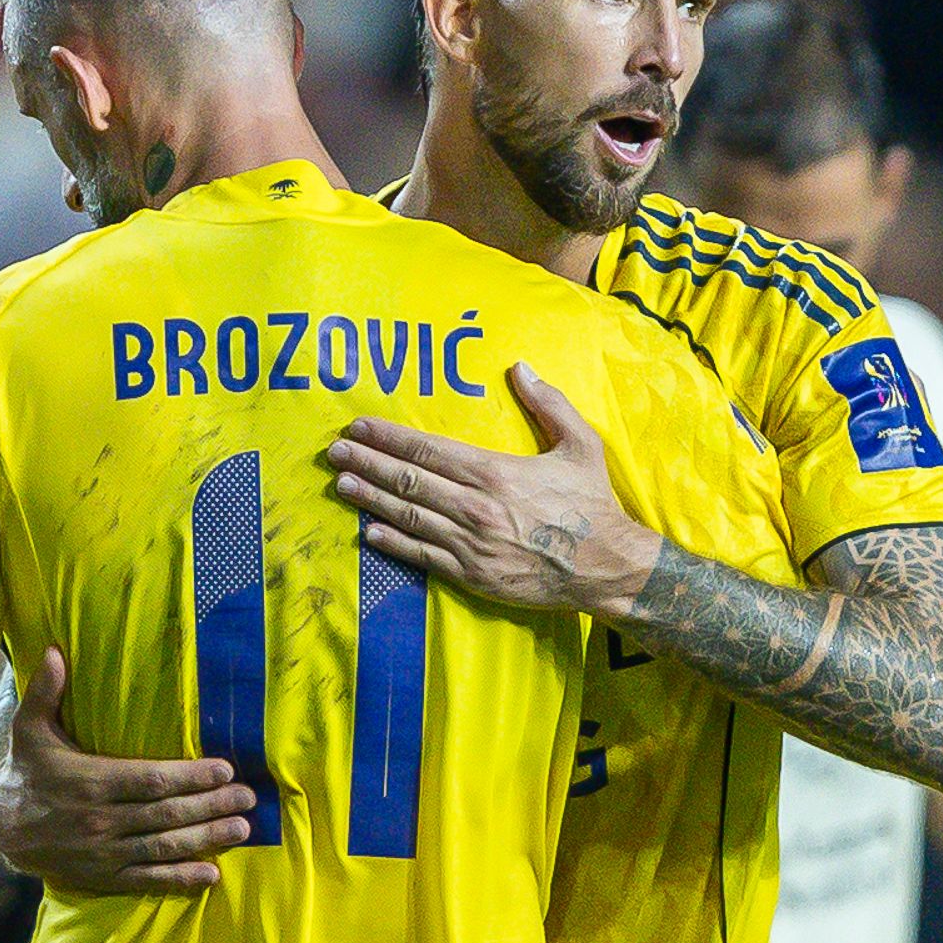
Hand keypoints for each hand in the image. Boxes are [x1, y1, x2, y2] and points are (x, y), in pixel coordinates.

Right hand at [0, 649, 251, 895]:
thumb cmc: (24, 769)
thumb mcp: (28, 728)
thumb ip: (45, 692)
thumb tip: (53, 651)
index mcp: (91, 780)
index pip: (151, 779)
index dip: (191, 777)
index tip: (225, 769)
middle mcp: (101, 819)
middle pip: (166, 814)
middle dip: (211, 806)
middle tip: (247, 799)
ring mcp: (103, 852)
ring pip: (163, 847)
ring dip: (206, 839)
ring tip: (241, 828)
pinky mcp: (102, 876)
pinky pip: (146, 879)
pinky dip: (180, 879)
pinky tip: (211, 873)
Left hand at [325, 365, 662, 616]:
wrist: (606, 568)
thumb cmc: (593, 504)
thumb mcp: (581, 444)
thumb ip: (549, 403)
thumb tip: (520, 367)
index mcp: (494, 472)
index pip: (428, 450)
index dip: (389, 437)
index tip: (360, 427)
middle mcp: (475, 507)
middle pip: (408, 481)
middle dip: (368, 462)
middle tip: (336, 451)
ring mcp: (470, 543)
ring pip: (408, 517)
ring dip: (370, 499)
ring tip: (342, 483)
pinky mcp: (472, 575)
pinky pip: (423, 556)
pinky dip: (393, 543)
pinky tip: (370, 532)